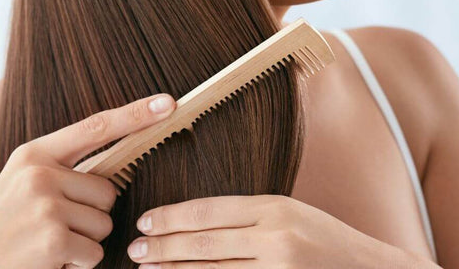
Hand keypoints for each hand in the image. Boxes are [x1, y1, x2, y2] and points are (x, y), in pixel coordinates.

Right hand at [0, 93, 176, 268]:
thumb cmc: (1, 229)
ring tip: (46, 244)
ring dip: (83, 244)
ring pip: (104, 225)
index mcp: (32, 154)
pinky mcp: (53, 239)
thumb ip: (58, 170)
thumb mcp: (20, 185)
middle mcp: (38, 173)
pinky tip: (48, 261)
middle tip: (53, 228)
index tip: (167, 103)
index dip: (135, 115)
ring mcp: (45, 205)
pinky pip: (94, 253)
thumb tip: (109, 172)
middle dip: (91, 216)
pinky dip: (77, 266)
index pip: (94, 128)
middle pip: (108, 191)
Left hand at [126, 194, 413, 267]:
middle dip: (164, 247)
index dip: (170, 217)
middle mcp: (277, 238)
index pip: (208, 210)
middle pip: (204, 242)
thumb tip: (190, 220)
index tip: (144, 222)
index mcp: (275, 208)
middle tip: (134, 250)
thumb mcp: (288, 213)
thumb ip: (245, 216)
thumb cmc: (325, 240)